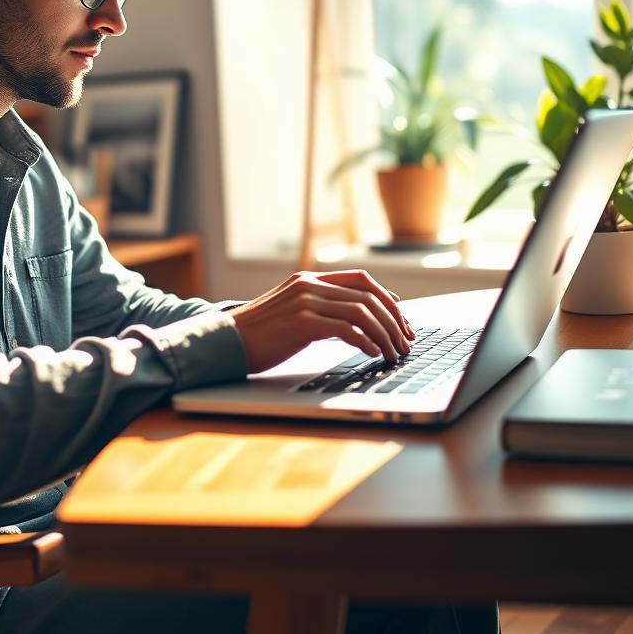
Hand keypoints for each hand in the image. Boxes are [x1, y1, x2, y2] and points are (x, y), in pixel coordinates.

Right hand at [231, 269, 414, 372]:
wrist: (226, 341)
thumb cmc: (259, 334)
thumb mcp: (290, 310)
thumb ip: (318, 307)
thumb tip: (354, 322)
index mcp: (308, 279)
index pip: (361, 279)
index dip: (388, 298)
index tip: (402, 320)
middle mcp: (309, 285)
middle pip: (368, 294)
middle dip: (394, 320)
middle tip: (406, 341)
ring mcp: (305, 302)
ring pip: (362, 311)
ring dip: (385, 334)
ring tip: (394, 353)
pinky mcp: (301, 323)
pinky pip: (346, 329)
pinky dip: (366, 341)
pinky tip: (374, 354)